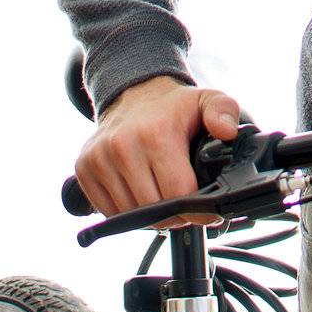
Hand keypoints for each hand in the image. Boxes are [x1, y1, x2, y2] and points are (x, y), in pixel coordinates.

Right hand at [74, 74, 241, 228]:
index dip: (196, 208)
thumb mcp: (206, 101)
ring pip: (129, 216)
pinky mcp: (84, 168)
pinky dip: (126, 213)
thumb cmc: (173, 107)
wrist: (133, 94)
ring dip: (150, 217)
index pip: (178, 194)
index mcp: (156, 133)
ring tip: (164, 198)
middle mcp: (122, 145)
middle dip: (175, 215)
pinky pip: (108, 212)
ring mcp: (99, 158)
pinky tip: (141, 197)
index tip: (205, 210)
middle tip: (185, 204)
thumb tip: (227, 131)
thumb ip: (224, 112)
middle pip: (154, 210)